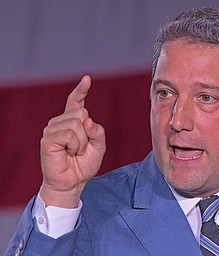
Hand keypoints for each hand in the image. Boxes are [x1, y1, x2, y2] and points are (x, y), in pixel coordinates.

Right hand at [39, 75, 105, 207]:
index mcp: (72, 122)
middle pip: (83, 113)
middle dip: (88, 133)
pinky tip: (68, 153)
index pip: (76, 102)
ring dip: (82, 142)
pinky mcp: (48, 138)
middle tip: (81, 148)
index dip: (81, 90)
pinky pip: (70, 134)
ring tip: (74, 152)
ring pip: (77, 123)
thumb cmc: (84, 165)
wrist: (73, 182)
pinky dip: (75, 146)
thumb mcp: (99, 147)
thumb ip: (97, 132)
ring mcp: (52, 129)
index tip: (87, 79)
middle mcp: (61, 122)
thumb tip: (87, 119)